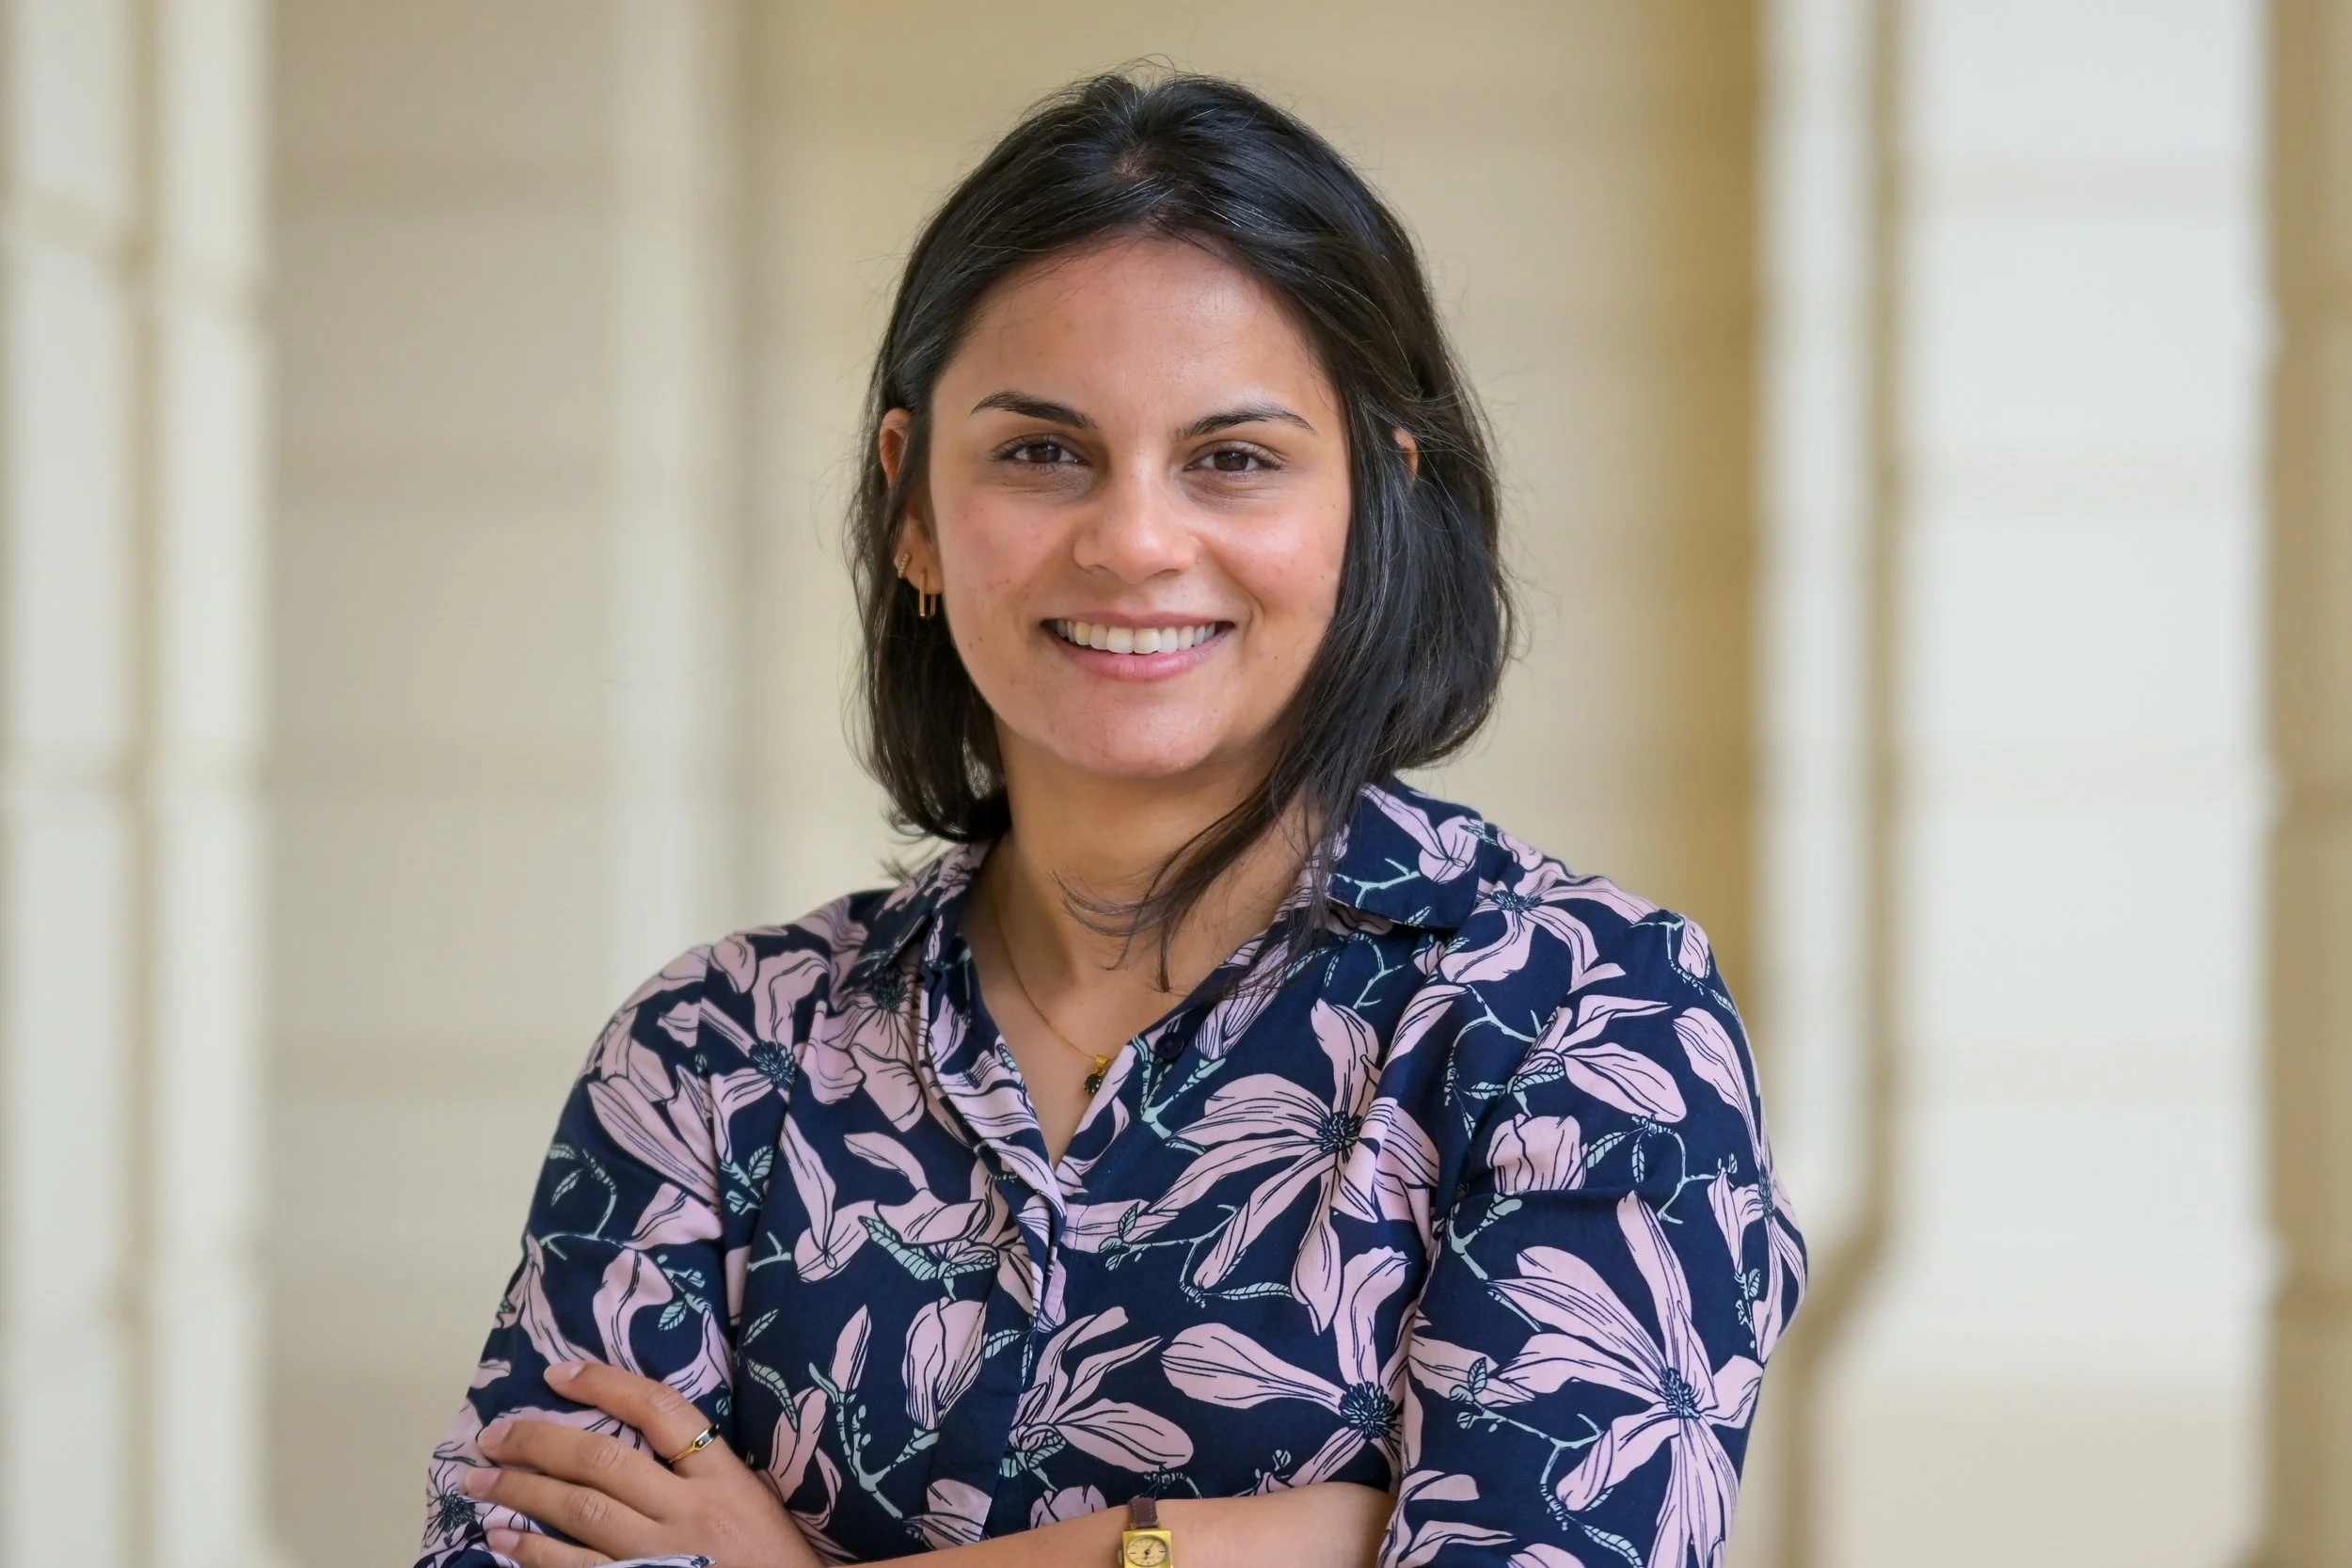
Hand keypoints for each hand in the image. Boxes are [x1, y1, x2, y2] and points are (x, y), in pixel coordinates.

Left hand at [465, 1361, 817, 1567]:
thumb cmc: (772, 1560)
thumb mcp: (752, 1499)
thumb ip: (701, 1468)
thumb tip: (632, 1433)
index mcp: (723, 1478)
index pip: (660, 1411)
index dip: (604, 1384)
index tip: (557, 1373)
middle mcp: (690, 1513)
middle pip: (601, 1461)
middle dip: (538, 1442)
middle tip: (493, 1432)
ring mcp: (663, 1558)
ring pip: (579, 1513)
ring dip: (521, 1493)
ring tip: (478, 1480)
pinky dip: (534, 1553)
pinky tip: (501, 1539)